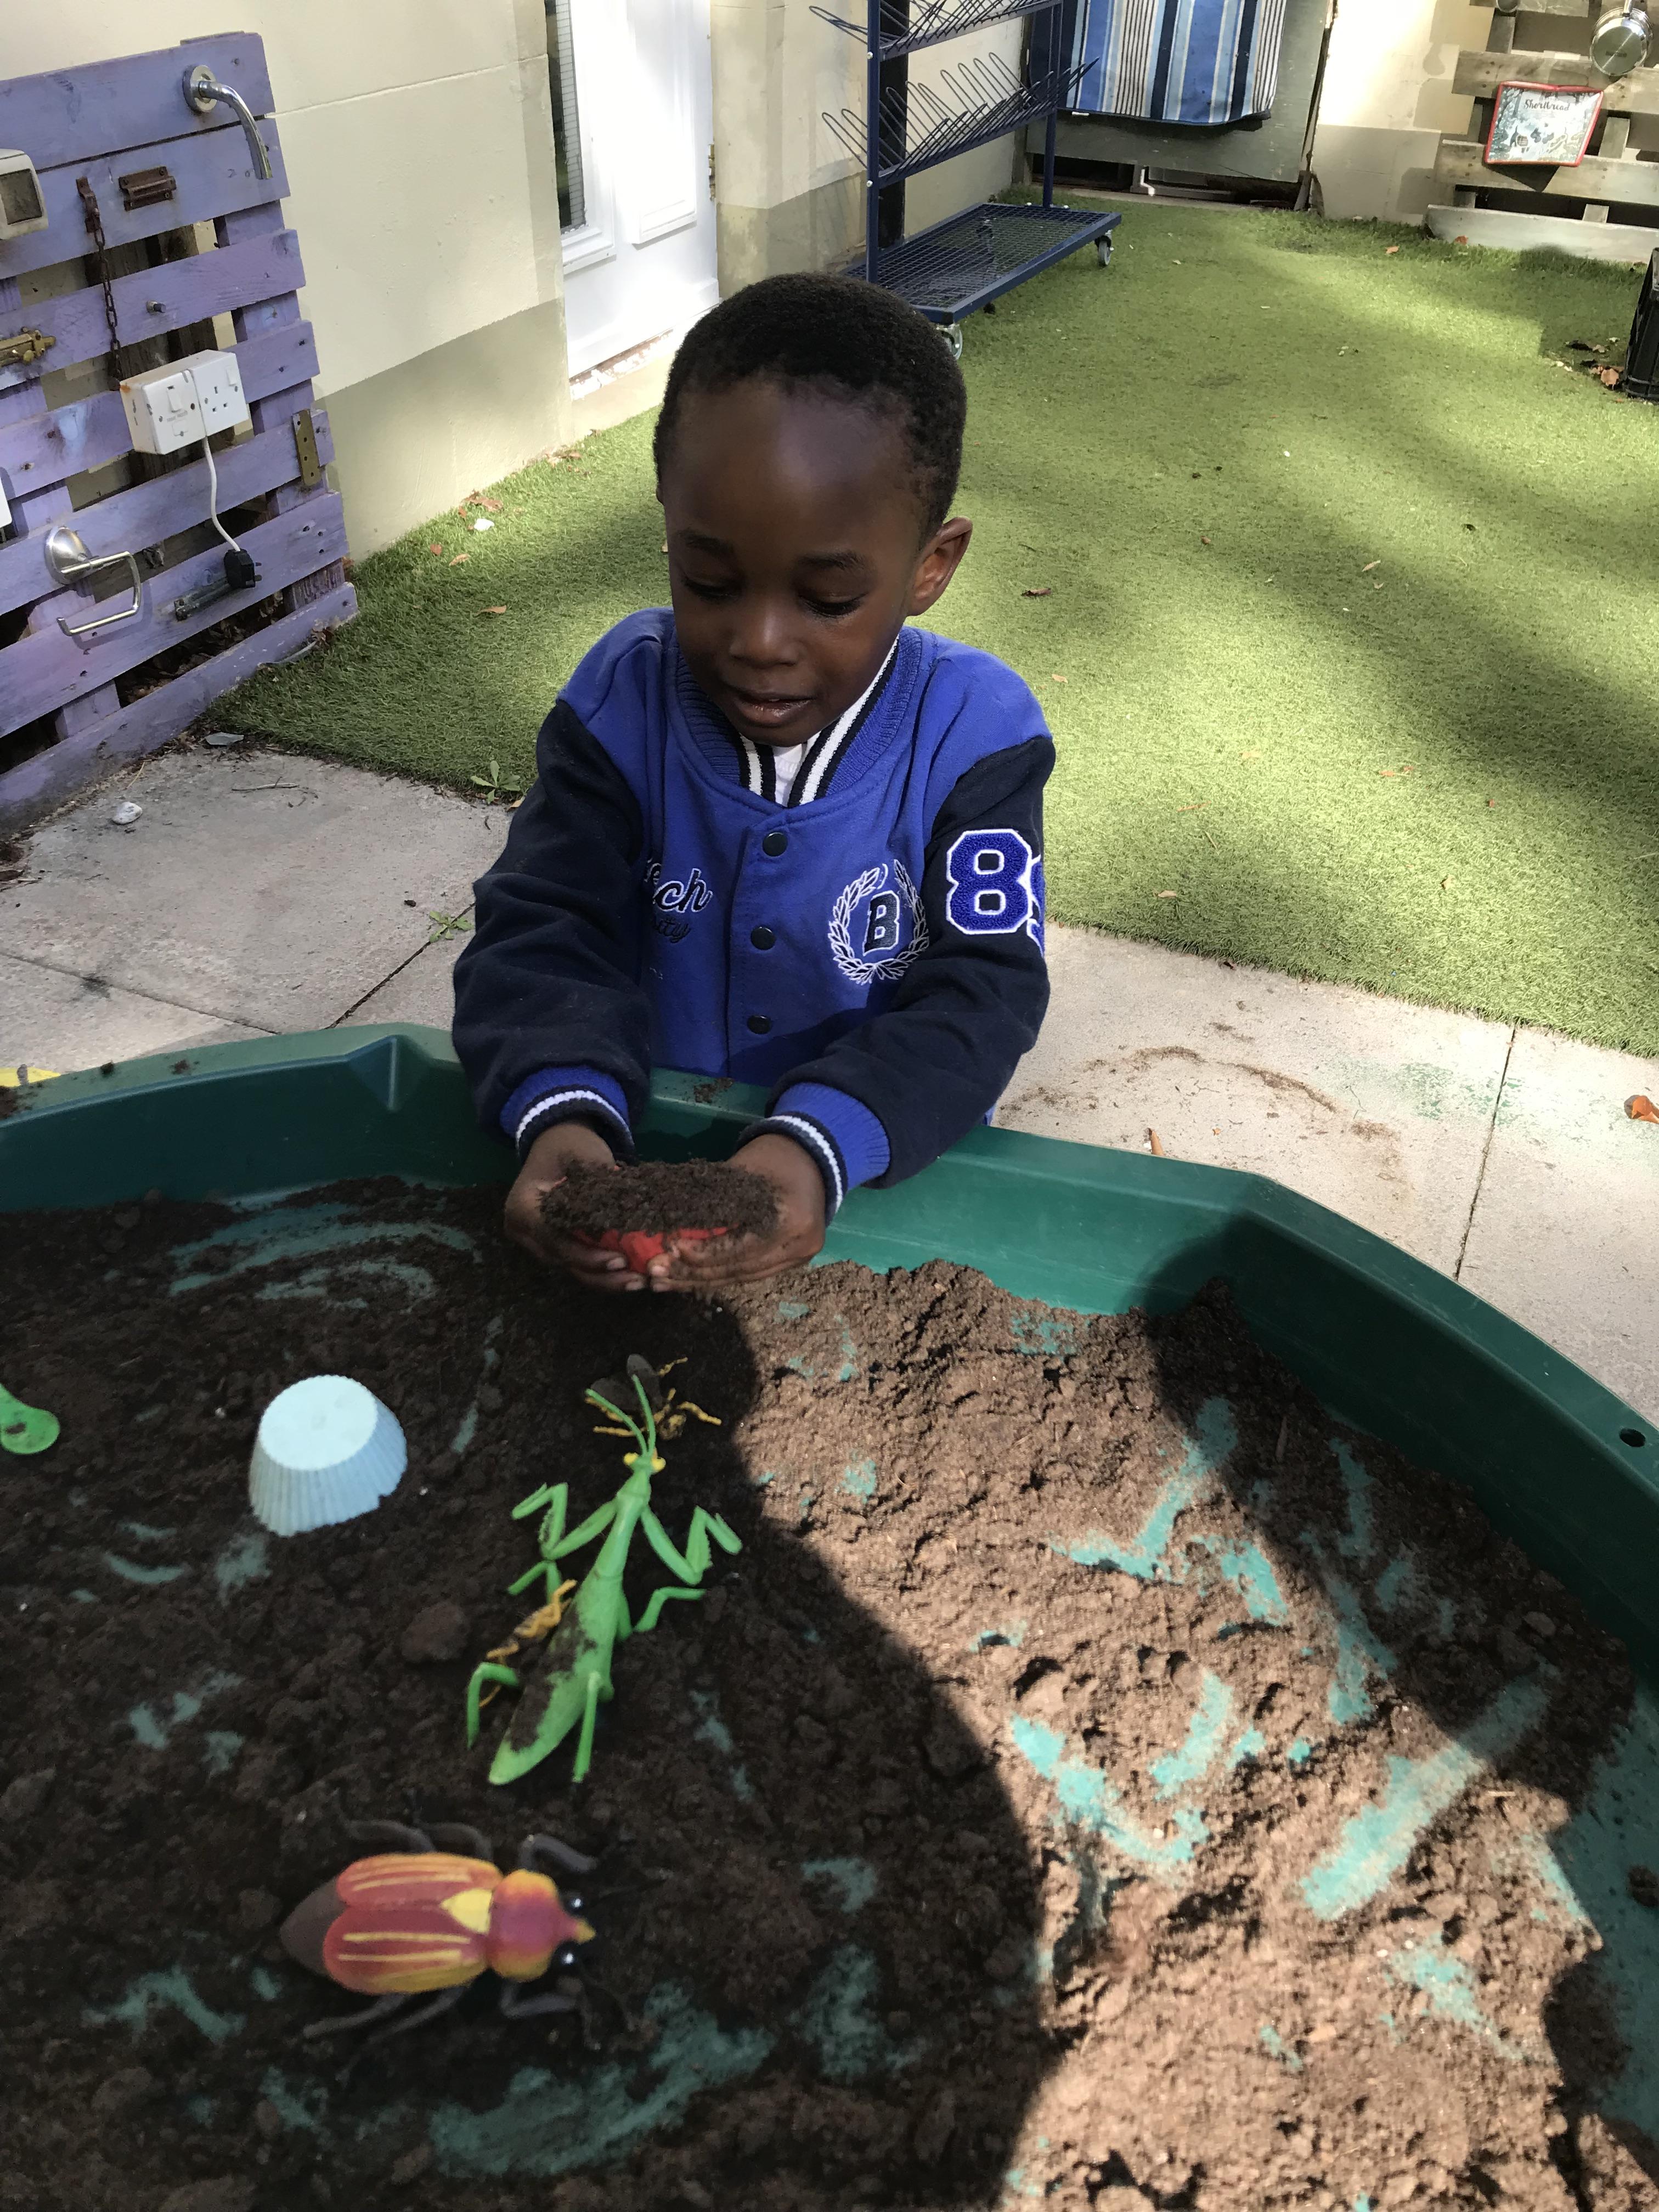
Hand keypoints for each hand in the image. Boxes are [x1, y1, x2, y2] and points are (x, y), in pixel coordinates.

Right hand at [504, 1121, 642, 1290]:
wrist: (557, 1138)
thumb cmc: (570, 1144)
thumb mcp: (586, 1157)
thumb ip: (602, 1185)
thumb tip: (633, 1213)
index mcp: (523, 1206)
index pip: (554, 1238)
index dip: (586, 1254)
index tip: (619, 1260)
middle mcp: (523, 1230)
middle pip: (561, 1260)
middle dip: (600, 1274)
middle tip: (636, 1280)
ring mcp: (536, 1240)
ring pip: (569, 1268)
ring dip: (603, 1278)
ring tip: (638, 1282)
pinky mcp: (552, 1244)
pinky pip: (575, 1263)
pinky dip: (600, 1270)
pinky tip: (628, 1275)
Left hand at [644, 1132, 826, 1291]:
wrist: (813, 1156)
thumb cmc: (770, 1157)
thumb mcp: (740, 1172)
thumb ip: (711, 1203)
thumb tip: (667, 1228)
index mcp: (790, 1219)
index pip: (740, 1246)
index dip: (702, 1253)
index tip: (669, 1251)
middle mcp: (800, 1245)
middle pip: (739, 1269)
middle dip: (694, 1273)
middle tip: (656, 1275)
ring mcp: (800, 1257)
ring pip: (743, 1277)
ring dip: (701, 1281)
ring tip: (665, 1283)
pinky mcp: (794, 1261)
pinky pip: (752, 1274)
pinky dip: (720, 1276)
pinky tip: (691, 1279)